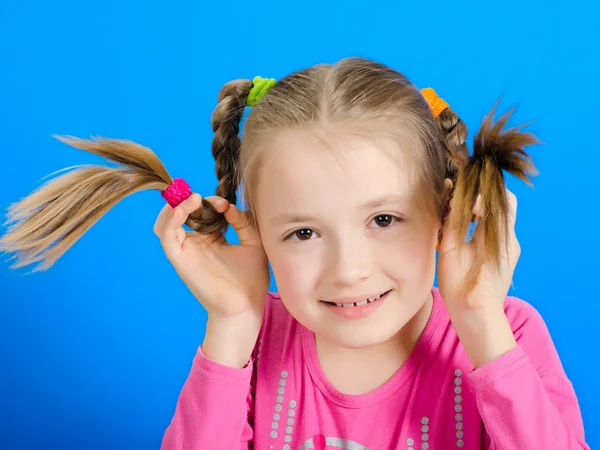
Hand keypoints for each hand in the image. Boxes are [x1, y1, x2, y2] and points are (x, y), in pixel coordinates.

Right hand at [153, 193, 269, 320]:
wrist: (246, 307)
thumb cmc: (251, 279)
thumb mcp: (253, 242)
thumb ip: (242, 221)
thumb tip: (227, 206)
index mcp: (213, 239)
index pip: (204, 211)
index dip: (213, 202)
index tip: (226, 204)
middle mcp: (196, 244)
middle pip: (182, 214)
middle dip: (192, 200)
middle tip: (208, 199)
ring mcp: (186, 251)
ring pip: (166, 222)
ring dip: (176, 206)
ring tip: (195, 198)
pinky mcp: (180, 260)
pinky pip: (167, 235)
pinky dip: (172, 218)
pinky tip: (189, 207)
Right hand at [437, 187, 519, 367]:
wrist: (476, 314)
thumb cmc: (461, 285)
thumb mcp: (451, 248)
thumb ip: (454, 219)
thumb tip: (453, 193)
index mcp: (498, 235)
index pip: (501, 199)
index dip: (483, 191)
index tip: (464, 194)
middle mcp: (510, 239)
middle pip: (502, 206)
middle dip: (481, 197)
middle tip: (460, 200)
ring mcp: (511, 248)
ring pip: (499, 218)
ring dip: (482, 211)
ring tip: (461, 215)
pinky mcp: (506, 256)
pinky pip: (498, 231)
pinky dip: (483, 224)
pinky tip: (467, 230)